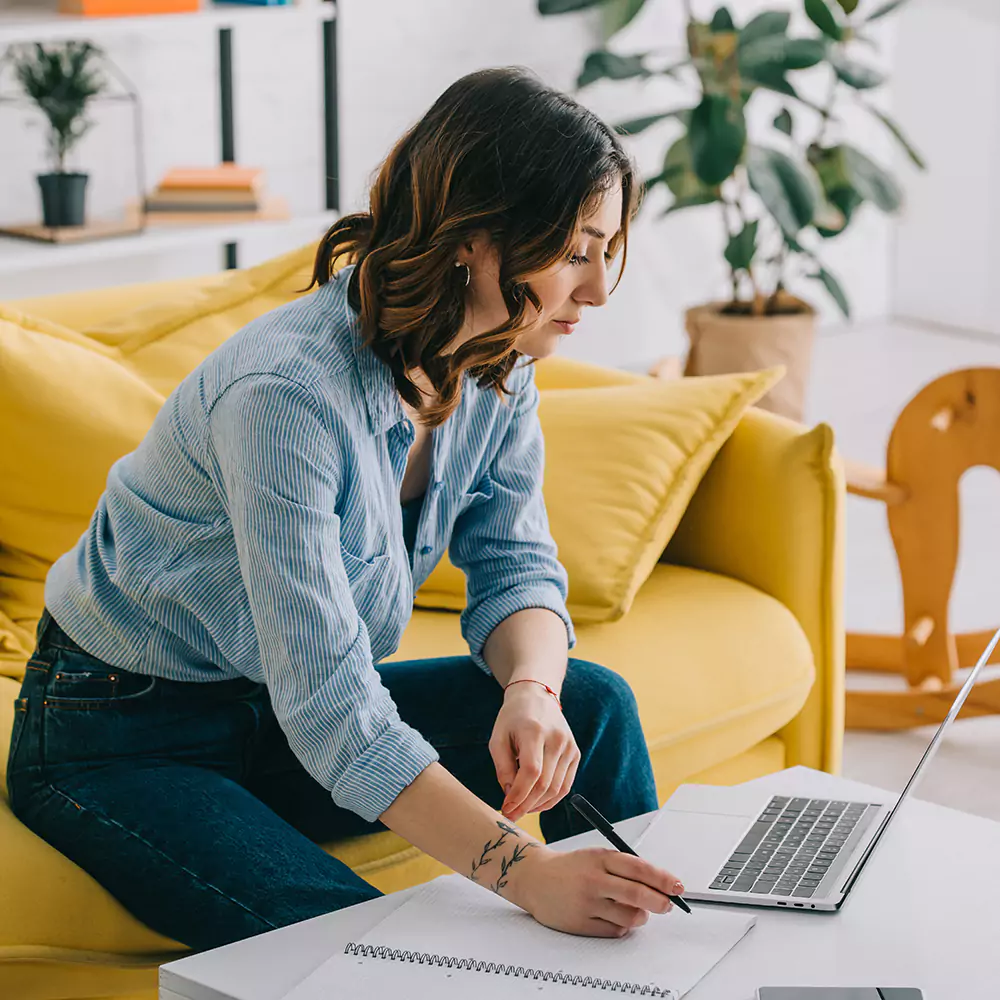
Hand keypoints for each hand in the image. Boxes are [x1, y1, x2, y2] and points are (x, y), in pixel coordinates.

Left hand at [489, 681, 579, 821]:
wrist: (536, 697)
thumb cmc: (512, 719)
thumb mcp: (498, 739)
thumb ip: (503, 768)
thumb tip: (511, 796)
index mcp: (535, 731)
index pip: (531, 772)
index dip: (519, 795)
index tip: (505, 809)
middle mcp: (557, 739)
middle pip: (545, 783)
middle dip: (526, 805)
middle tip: (512, 815)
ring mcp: (569, 746)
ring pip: (557, 788)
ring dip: (538, 805)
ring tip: (522, 809)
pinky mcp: (575, 753)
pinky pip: (565, 785)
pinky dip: (551, 799)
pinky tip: (536, 803)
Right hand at [506, 845, 684, 937]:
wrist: (535, 878)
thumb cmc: (572, 868)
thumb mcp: (597, 856)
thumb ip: (625, 868)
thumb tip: (660, 885)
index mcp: (600, 858)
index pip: (639, 868)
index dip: (662, 878)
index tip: (677, 886)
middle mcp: (593, 879)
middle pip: (637, 894)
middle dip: (660, 901)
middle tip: (669, 904)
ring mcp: (586, 903)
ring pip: (629, 917)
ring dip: (641, 916)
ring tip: (638, 910)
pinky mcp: (580, 923)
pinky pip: (614, 930)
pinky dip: (623, 926)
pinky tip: (616, 916)